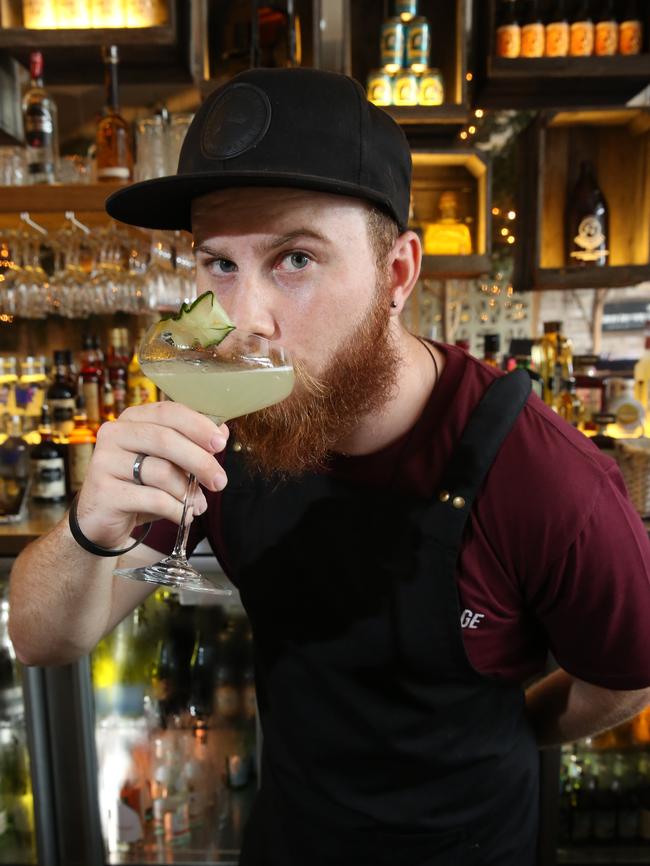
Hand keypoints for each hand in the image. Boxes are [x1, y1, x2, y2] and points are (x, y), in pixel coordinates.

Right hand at [75, 402, 227, 548]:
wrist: (101, 520)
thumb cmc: (139, 486)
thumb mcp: (167, 463)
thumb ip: (191, 445)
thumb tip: (222, 430)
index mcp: (132, 419)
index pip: (168, 411)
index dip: (198, 425)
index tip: (221, 443)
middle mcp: (114, 434)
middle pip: (166, 440)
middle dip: (200, 462)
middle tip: (219, 481)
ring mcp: (104, 461)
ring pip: (161, 472)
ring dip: (187, 492)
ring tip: (197, 505)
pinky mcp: (104, 491)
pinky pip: (153, 499)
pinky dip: (175, 510)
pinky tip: (183, 516)